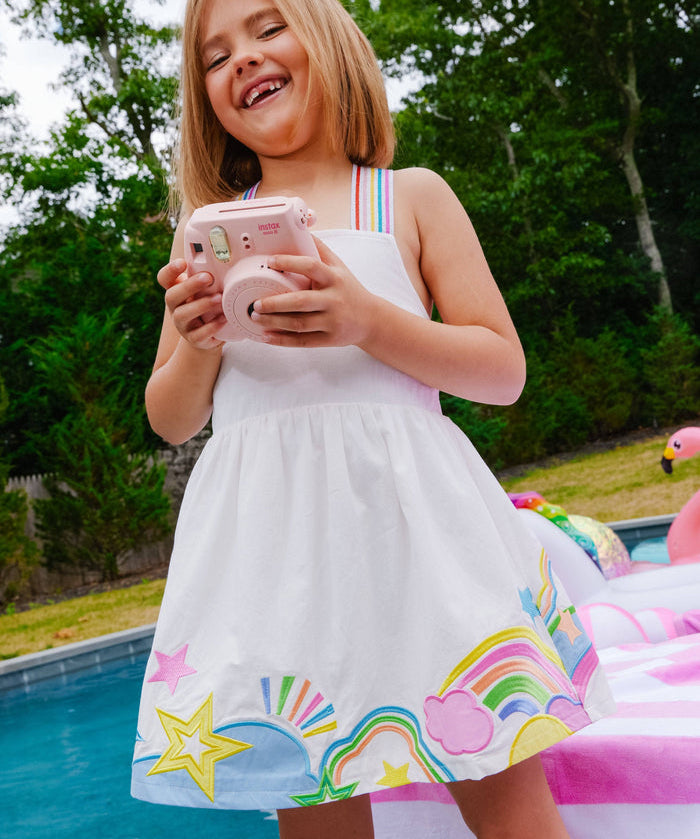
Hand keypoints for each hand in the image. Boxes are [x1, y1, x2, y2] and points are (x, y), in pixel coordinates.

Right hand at [158, 258, 225, 349]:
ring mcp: (182, 324)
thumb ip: (208, 279)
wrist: (208, 336)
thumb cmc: (207, 307)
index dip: (170, 270)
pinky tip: (223, 318)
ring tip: (218, 298)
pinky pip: (199, 334)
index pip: (164, 278)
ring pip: (182, 314)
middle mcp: (175, 307)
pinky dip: (212, 326)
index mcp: (176, 291)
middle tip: (208, 277)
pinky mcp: (193, 339)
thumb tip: (225, 263)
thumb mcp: (205, 291)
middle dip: (189, 286)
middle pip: (171, 295)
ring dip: (201, 305)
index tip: (183, 262)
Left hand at [249, 238, 376, 347]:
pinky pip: (302, 341)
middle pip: (301, 302)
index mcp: (334, 278)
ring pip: (299, 324)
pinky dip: (282, 340)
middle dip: (275, 303)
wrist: (370, 319)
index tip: (270, 261)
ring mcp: (332, 321)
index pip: (311, 266)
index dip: (290, 262)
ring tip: (255, 317)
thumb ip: (320, 250)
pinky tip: (266, 337)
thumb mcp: (339, 267)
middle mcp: (334, 299)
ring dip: (274, 322)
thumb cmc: (349, 289)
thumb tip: (301, 226)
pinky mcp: (329, 340)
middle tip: (255, 303)